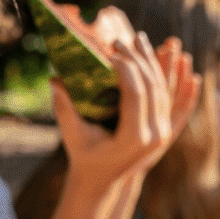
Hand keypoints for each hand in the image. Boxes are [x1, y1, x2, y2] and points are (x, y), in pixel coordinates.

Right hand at [54, 7, 199, 183]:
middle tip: (120, 41)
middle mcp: (154, 135)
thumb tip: (54, 79)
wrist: (104, 179)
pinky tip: (152, 55)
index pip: (134, 94)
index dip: (124, 68)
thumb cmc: (84, 155)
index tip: (109, 50)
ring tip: (137, 39)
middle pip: (151, 87)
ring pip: (162, 88)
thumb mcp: (72, 134)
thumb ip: (64, 108)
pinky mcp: (165, 126)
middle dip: (136, 59)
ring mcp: (163, 132)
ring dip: (150, 61)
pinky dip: (158, 72)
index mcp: (133, 138)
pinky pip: (165, 94)